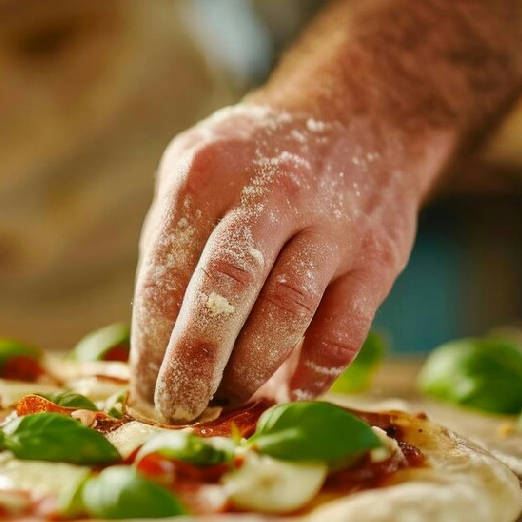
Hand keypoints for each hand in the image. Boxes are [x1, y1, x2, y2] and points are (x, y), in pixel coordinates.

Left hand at [131, 103, 434, 421]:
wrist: (363, 114)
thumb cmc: (254, 161)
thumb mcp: (195, 167)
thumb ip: (169, 242)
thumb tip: (149, 342)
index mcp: (207, 173)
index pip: (166, 272)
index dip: (151, 341)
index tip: (142, 388)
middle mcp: (270, 192)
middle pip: (224, 291)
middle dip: (194, 363)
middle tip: (177, 408)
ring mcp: (332, 223)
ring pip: (285, 316)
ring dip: (249, 372)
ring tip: (225, 400)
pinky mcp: (379, 255)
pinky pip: (344, 332)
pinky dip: (313, 376)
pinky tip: (287, 394)